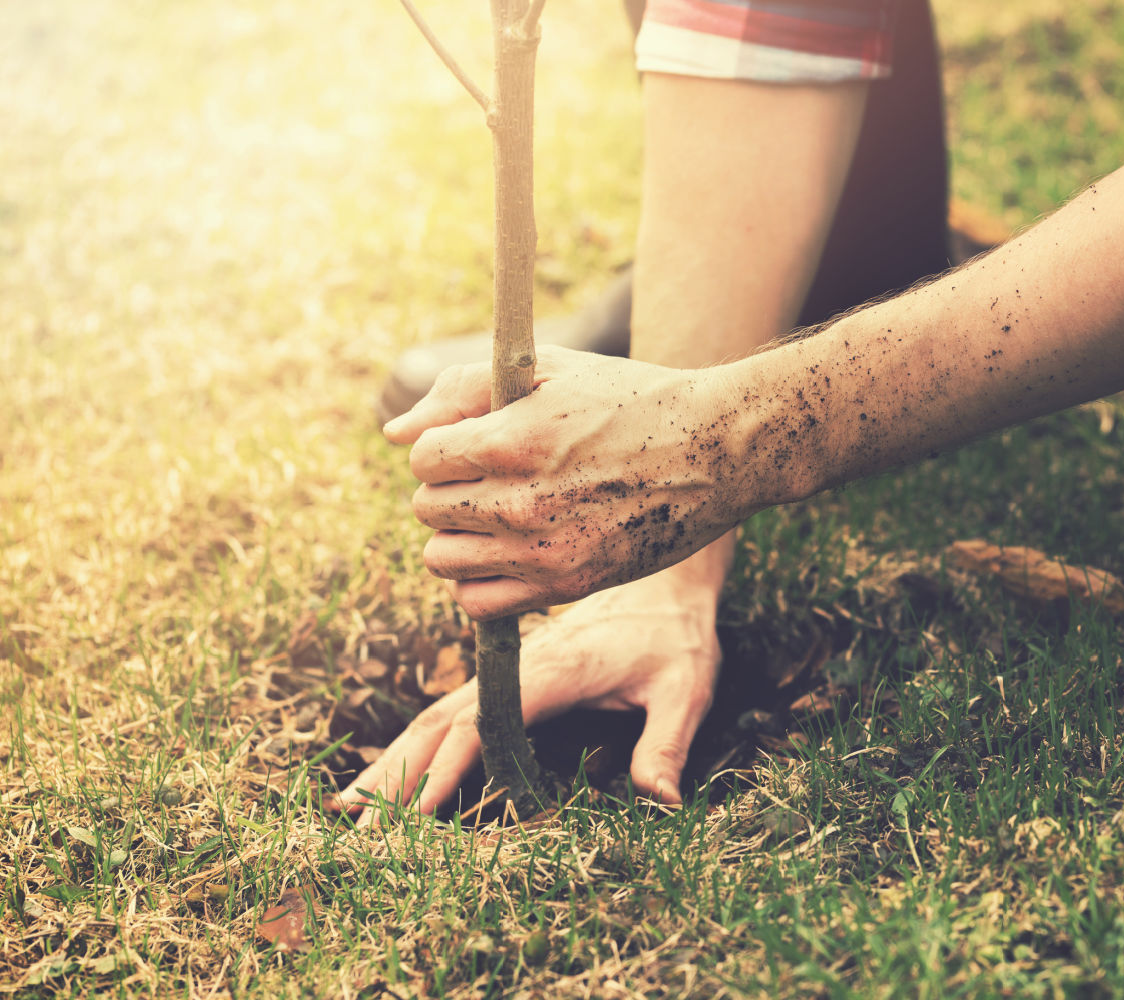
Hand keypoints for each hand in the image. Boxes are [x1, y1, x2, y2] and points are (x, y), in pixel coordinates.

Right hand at [332, 568, 720, 820]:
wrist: (666, 577)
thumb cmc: (675, 632)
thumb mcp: (686, 686)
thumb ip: (669, 742)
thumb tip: (662, 800)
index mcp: (554, 670)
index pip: (487, 722)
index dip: (450, 767)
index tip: (418, 811)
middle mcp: (518, 667)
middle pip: (441, 721)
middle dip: (398, 774)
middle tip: (358, 828)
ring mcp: (507, 670)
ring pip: (436, 716)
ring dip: (393, 761)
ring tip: (347, 807)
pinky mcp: (509, 674)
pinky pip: (452, 712)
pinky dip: (415, 746)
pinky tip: (391, 774)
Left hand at [385, 349, 768, 618]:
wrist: (717, 451)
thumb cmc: (632, 400)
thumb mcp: (550, 371)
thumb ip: (462, 391)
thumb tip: (395, 434)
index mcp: (512, 440)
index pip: (423, 458)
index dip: (446, 446)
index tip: (480, 442)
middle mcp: (522, 502)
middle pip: (428, 510)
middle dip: (451, 490)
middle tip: (496, 477)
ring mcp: (545, 551)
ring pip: (444, 560)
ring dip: (460, 537)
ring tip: (500, 517)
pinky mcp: (569, 585)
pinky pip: (481, 603)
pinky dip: (480, 581)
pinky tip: (510, 553)